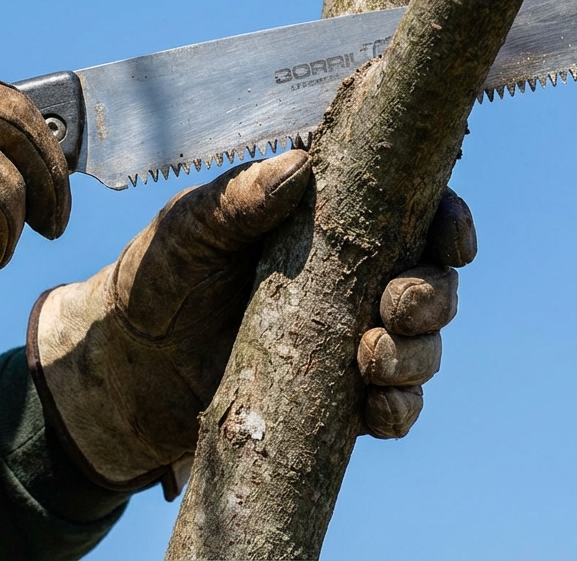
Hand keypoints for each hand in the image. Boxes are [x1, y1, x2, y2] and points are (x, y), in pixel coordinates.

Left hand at [28, 150, 473, 495]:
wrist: (123, 367)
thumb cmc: (155, 278)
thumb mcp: (186, 229)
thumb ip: (234, 198)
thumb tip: (299, 166)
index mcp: (327, 224)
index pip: (411, 213)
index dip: (448, 222)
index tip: (453, 239)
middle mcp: (351, 280)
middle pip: (432, 283)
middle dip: (433, 295)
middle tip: (397, 305)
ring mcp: (346, 341)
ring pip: (421, 348)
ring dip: (417, 355)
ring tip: (372, 357)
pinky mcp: (335, 400)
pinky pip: (392, 407)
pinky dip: (399, 410)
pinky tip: (377, 408)